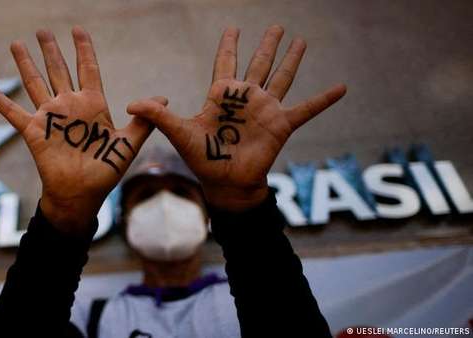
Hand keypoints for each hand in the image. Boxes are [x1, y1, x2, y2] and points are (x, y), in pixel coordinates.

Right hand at [0, 26, 162, 235]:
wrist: (82, 194)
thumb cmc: (105, 172)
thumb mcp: (128, 144)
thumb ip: (144, 121)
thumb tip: (164, 98)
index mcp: (92, 105)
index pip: (87, 69)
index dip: (83, 49)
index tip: (78, 30)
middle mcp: (69, 106)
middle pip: (58, 70)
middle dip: (51, 50)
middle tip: (42, 30)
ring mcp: (50, 117)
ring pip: (35, 83)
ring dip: (25, 63)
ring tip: (17, 43)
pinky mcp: (34, 131)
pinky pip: (13, 113)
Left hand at [128, 25, 345, 211]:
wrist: (226, 183)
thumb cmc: (202, 159)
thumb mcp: (179, 132)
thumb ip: (158, 116)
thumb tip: (131, 104)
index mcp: (222, 95)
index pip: (225, 62)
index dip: (229, 45)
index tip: (232, 28)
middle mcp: (245, 97)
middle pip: (259, 63)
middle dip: (267, 44)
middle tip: (277, 25)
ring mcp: (265, 109)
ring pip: (282, 77)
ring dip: (293, 60)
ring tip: (302, 41)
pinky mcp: (282, 124)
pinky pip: (307, 109)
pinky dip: (324, 99)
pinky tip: (342, 87)